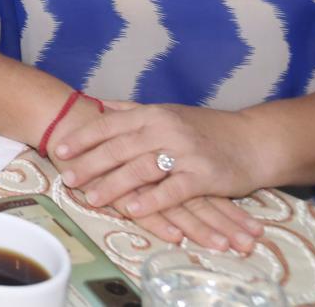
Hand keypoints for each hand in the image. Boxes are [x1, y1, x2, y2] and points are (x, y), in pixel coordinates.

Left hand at [54, 100, 268, 250]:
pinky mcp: (203, 175)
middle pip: (119, 148)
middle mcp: (166, 129)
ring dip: (113, 185)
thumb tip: (97, 103)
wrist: (254, 141)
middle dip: (90, 164)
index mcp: (153, 114)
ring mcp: (185, 152)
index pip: (110, 124)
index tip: (60, 149)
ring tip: (91, 198)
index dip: (84, 137)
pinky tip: (132, 210)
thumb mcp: (167, 112)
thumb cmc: (206, 128)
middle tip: (67, 179)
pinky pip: (172, 190)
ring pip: (140, 169)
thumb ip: (131, 110)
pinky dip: (150, 200)